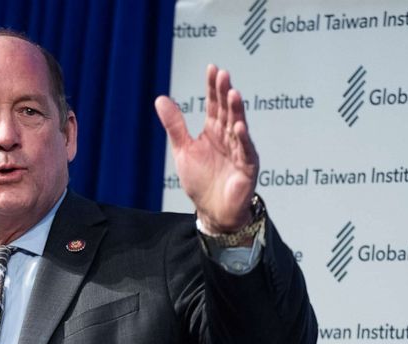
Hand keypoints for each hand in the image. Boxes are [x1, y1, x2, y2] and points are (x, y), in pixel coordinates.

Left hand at [155, 64, 258, 232]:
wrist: (212, 211)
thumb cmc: (200, 181)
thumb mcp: (183, 150)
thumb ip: (175, 126)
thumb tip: (160, 99)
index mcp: (213, 131)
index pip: (214, 105)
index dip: (213, 87)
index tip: (212, 68)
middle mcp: (228, 137)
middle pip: (227, 111)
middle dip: (225, 93)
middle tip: (223, 74)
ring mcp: (239, 151)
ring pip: (238, 127)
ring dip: (236, 111)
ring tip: (233, 93)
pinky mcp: (247, 167)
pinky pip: (245, 151)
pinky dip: (242, 140)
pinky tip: (238, 127)